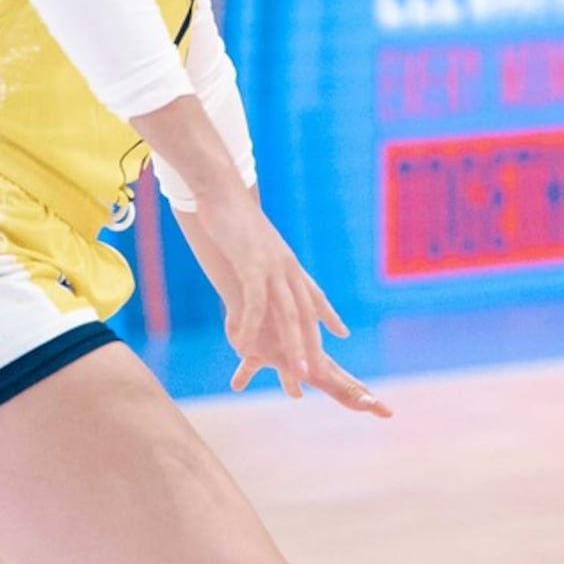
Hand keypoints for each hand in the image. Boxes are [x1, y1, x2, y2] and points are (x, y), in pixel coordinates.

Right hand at [183, 184, 389, 415]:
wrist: (221, 188)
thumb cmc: (234, 216)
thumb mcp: (256, 242)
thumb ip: (265, 259)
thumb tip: (266, 265)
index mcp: (289, 263)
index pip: (314, 294)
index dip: (329, 314)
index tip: (342, 334)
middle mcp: (287, 268)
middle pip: (306, 313)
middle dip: (313, 345)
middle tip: (317, 374)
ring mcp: (272, 267)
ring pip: (289, 313)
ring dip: (294, 344)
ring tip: (297, 372)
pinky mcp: (252, 264)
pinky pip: (256, 302)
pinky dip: (253, 326)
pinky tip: (244, 347)